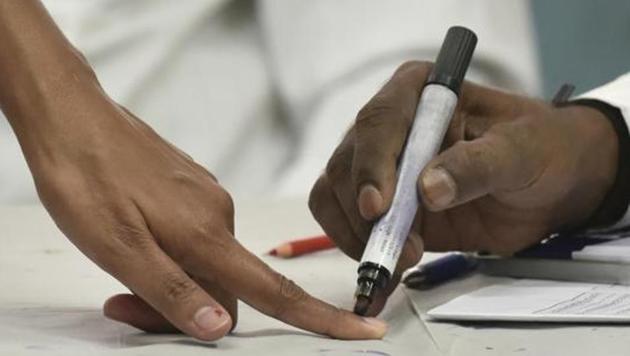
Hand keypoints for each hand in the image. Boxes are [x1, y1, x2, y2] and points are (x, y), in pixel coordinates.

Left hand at [17, 82, 385, 340]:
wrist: (74, 119)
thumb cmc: (88, 180)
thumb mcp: (119, 249)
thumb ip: (173, 292)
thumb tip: (221, 325)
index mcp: (207, 236)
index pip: (276, 290)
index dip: (324, 317)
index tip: (364, 328)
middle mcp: (219, 216)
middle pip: (229, 287)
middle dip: (190, 310)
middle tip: (126, 303)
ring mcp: (207, 200)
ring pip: (209, 262)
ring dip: (175, 281)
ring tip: (122, 271)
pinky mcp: (192, 190)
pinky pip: (197, 236)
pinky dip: (172, 253)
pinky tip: (136, 239)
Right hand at [309, 61, 617, 314]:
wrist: (550, 186)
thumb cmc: (540, 150)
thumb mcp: (520, 150)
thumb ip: (477, 164)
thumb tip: (428, 190)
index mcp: (420, 92)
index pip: (379, 121)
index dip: (372, 164)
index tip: (379, 207)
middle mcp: (391, 127)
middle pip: (347, 163)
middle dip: (366, 212)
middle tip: (404, 249)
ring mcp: (382, 168)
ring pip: (336, 195)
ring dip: (359, 234)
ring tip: (400, 261)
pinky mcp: (385, 206)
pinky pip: (349, 225)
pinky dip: (358, 250)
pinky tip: (381, 272)